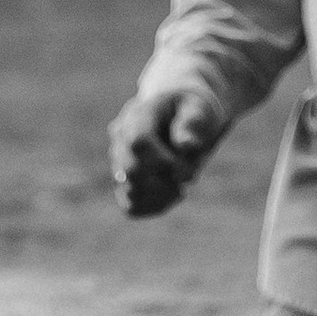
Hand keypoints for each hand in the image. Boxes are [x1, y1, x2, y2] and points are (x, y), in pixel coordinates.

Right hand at [108, 84, 220, 219]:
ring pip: (131, 192)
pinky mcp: (123, 183)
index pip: (138, 142)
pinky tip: (172, 193)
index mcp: (137, 114)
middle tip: (190, 175)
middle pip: (131, 171)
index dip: (164, 162)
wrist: (179, 118)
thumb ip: (192, 122)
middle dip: (166, 180)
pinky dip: (156, 206)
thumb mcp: (198, 108)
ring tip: (182, 185)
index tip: (188, 170)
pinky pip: (132, 207)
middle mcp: (120, 138)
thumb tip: (186, 145)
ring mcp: (118, 161)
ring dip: (164, 195)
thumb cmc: (191, 111)